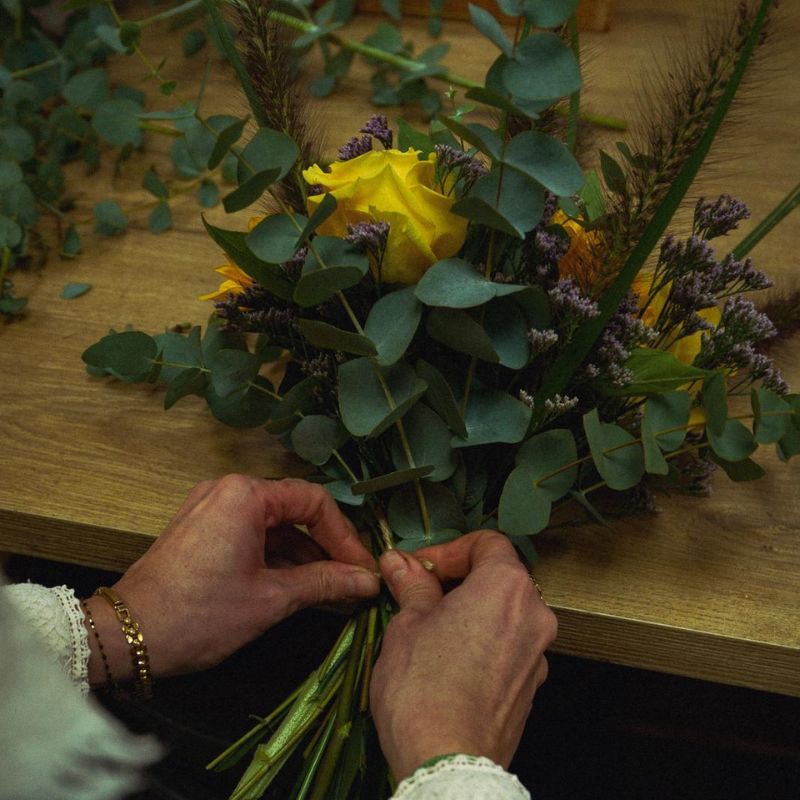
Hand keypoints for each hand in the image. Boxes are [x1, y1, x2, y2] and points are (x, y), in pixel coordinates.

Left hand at [84, 475, 378, 683]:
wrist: (127, 637)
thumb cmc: (200, 615)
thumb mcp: (270, 599)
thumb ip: (325, 583)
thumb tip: (368, 581)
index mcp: (246, 495)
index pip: (314, 502)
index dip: (344, 536)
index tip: (362, 570)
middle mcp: (228, 489)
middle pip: (294, 510)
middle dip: (326, 546)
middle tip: (352, 580)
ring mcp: (211, 506)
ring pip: (274, 525)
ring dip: (303, 555)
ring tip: (331, 590)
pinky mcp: (201, 527)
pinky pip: (251, 533)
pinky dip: (276, 557)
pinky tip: (297, 585)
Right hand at [370, 531, 556, 781]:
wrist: (447, 763)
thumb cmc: (425, 690)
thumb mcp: (407, 624)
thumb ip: (412, 586)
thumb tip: (401, 563)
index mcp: (507, 587)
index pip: (487, 543)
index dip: (449, 549)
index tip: (418, 567)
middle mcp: (534, 616)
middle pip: (499, 577)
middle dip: (457, 580)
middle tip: (417, 593)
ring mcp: (537, 655)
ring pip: (503, 614)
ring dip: (469, 611)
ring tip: (427, 628)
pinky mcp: (530, 687)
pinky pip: (507, 647)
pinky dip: (481, 641)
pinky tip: (447, 660)